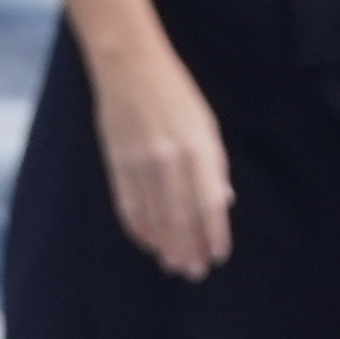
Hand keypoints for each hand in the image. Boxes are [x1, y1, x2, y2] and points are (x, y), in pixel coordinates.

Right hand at [92, 37, 234, 281]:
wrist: (129, 66)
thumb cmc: (176, 94)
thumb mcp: (206, 125)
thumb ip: (214, 166)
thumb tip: (222, 203)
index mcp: (198, 149)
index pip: (209, 204)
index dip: (214, 234)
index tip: (218, 256)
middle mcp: (169, 160)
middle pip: (181, 217)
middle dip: (189, 249)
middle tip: (194, 273)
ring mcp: (140, 164)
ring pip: (154, 217)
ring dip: (165, 245)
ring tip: (173, 265)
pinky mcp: (117, 163)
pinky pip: (128, 206)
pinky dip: (139, 228)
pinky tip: (148, 242)